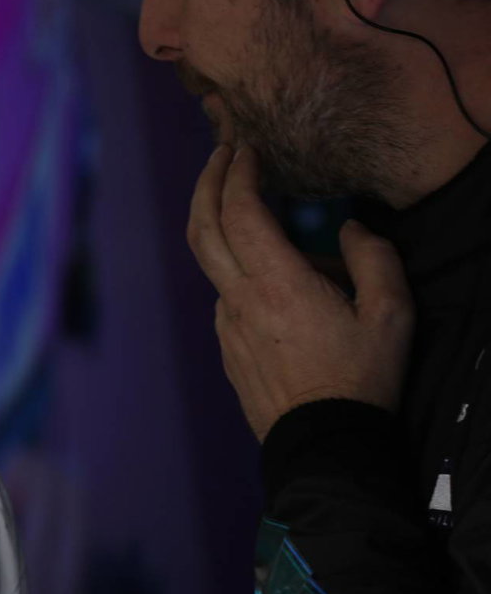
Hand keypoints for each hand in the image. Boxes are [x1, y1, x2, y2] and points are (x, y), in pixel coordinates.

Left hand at [188, 145, 413, 441]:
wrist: (324, 444)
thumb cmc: (362, 379)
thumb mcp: (391, 315)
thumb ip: (374, 259)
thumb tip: (347, 228)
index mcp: (276, 282)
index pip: (240, 212)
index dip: (238, 173)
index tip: (244, 148)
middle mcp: (239, 299)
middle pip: (202, 228)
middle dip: (207, 183)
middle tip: (222, 154)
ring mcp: (226, 324)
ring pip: (216, 262)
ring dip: (232, 230)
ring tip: (277, 226)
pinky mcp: (226, 347)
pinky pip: (229, 295)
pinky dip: (243, 271)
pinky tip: (280, 282)